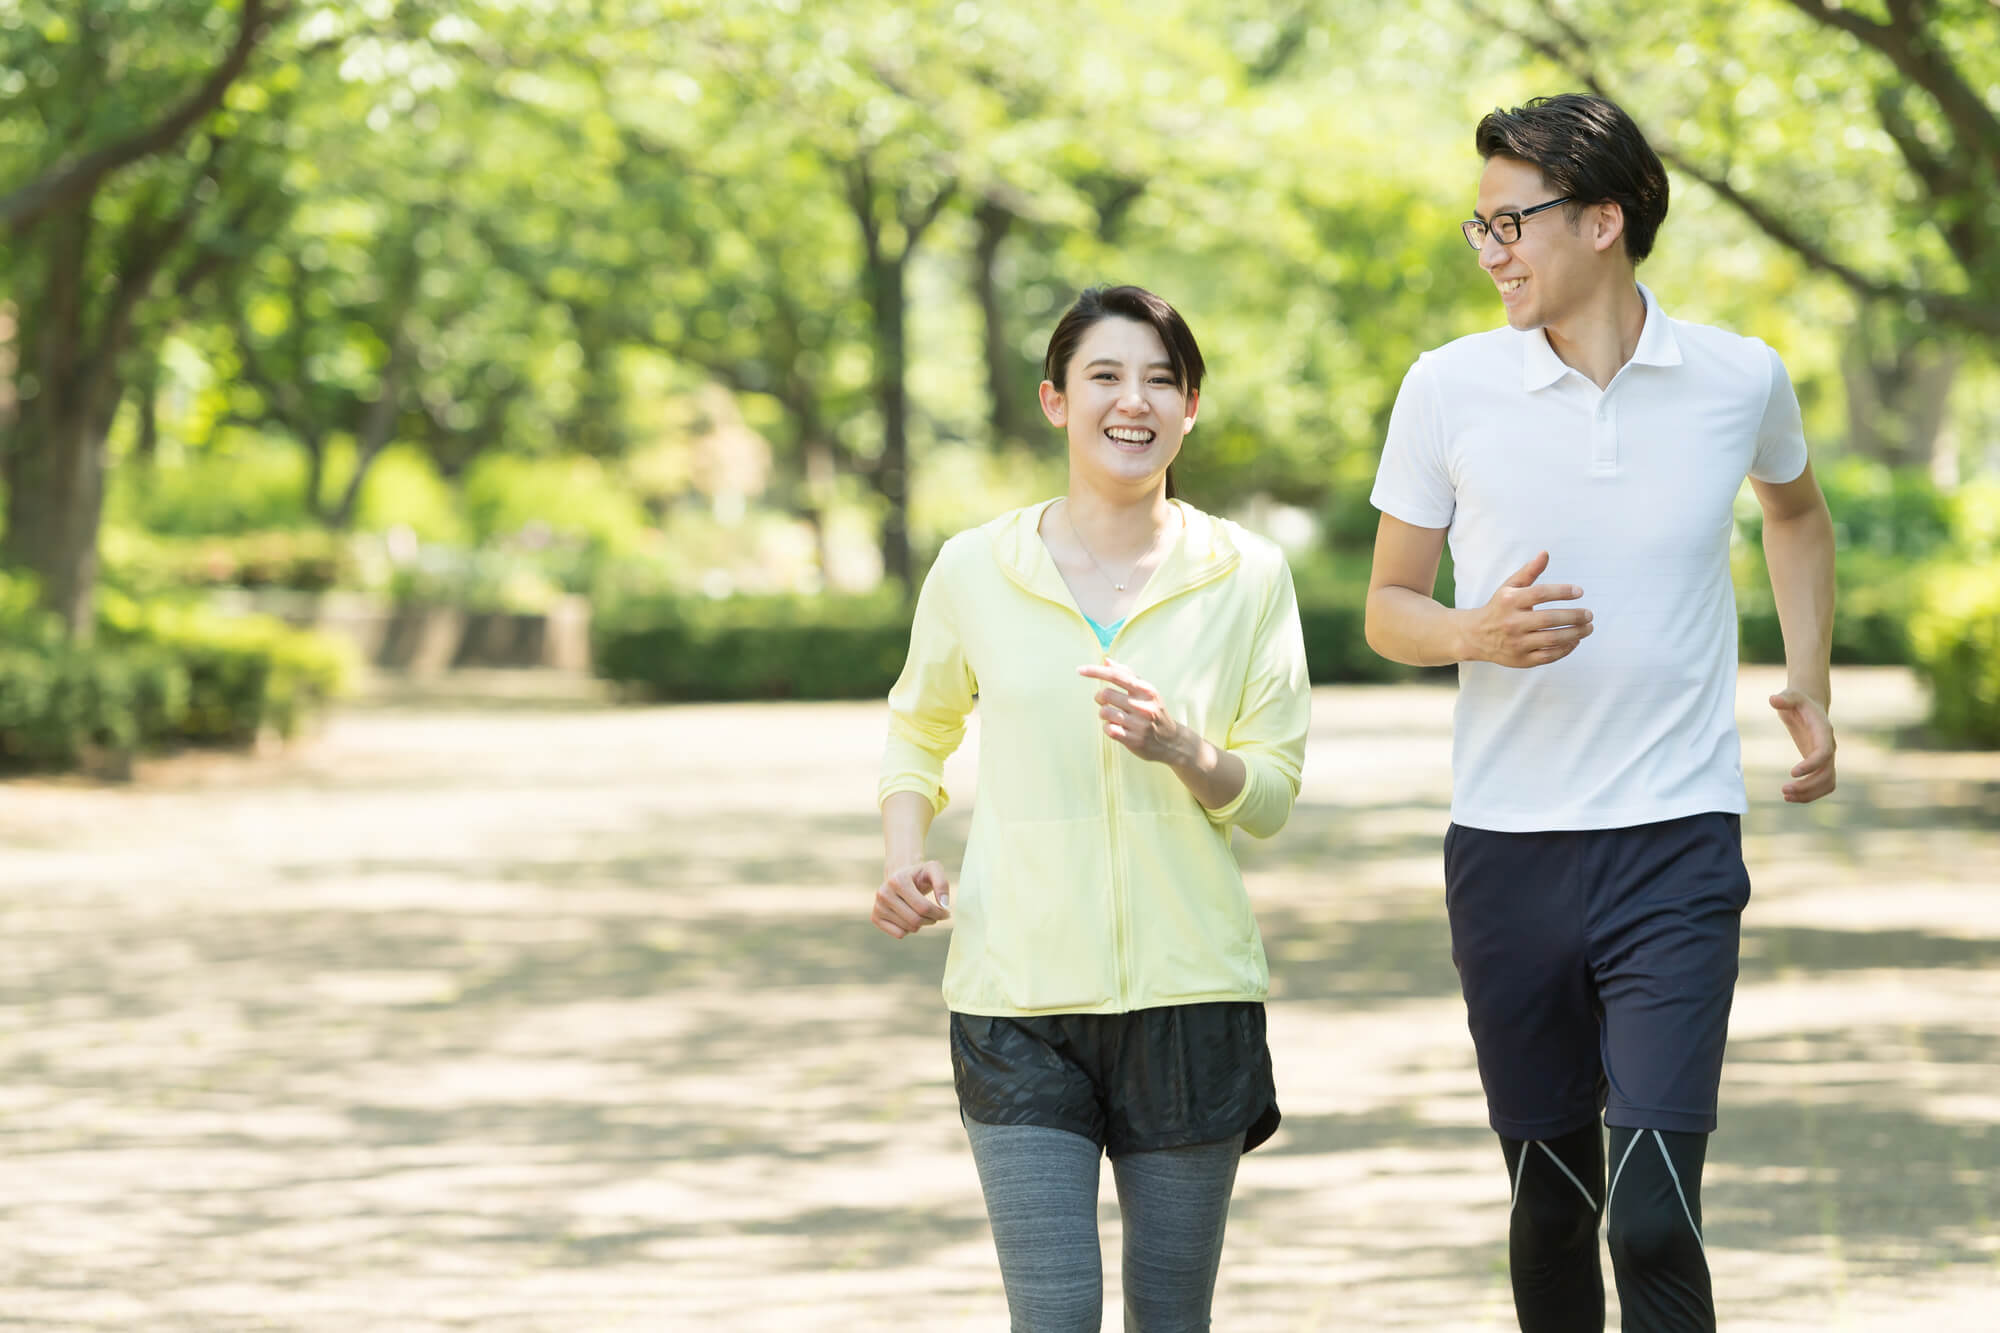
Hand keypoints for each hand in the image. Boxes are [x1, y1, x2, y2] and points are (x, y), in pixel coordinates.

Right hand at [873, 860, 951, 938]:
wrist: (900, 878)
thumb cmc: (919, 875)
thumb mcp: (933, 870)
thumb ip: (942, 884)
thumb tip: (944, 905)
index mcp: (898, 881)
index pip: (923, 908)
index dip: (939, 913)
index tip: (946, 912)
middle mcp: (884, 893)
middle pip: (915, 920)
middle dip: (931, 920)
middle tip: (937, 915)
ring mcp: (877, 906)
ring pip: (908, 929)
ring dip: (921, 925)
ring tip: (922, 913)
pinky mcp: (875, 917)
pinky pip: (899, 934)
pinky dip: (908, 929)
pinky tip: (908, 917)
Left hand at [1077, 659, 1184, 762]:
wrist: (1171, 741)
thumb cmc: (1154, 711)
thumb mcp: (1146, 691)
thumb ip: (1127, 674)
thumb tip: (1106, 661)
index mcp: (1146, 690)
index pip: (1116, 676)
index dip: (1095, 672)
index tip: (1079, 670)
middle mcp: (1144, 706)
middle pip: (1106, 695)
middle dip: (1099, 698)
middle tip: (1103, 701)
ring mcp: (1139, 724)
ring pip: (1104, 712)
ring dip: (1103, 713)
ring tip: (1113, 716)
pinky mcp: (1133, 740)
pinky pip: (1108, 729)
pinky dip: (1107, 727)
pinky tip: (1115, 728)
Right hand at [1468, 550, 1591, 667]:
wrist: (1475, 636)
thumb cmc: (1498, 608)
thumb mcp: (1509, 587)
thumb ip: (1529, 571)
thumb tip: (1545, 554)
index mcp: (1509, 601)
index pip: (1540, 594)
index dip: (1562, 592)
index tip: (1579, 592)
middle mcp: (1512, 622)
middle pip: (1549, 619)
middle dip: (1574, 616)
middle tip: (1589, 614)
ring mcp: (1517, 643)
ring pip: (1552, 639)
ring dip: (1575, 633)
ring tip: (1588, 628)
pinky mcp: (1521, 660)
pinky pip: (1548, 656)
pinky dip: (1565, 649)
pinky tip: (1575, 640)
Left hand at [1769, 688, 1835, 802]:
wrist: (1809, 706)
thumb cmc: (1798, 701)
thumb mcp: (1791, 696)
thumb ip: (1784, 699)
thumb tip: (1772, 699)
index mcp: (1824, 732)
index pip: (1824, 752)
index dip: (1811, 764)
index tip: (1792, 773)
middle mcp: (1829, 747)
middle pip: (1826, 773)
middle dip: (1808, 785)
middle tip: (1784, 790)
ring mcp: (1827, 758)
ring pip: (1827, 783)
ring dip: (1809, 793)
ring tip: (1786, 796)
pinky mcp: (1821, 765)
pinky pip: (1822, 785)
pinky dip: (1810, 794)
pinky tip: (1790, 797)